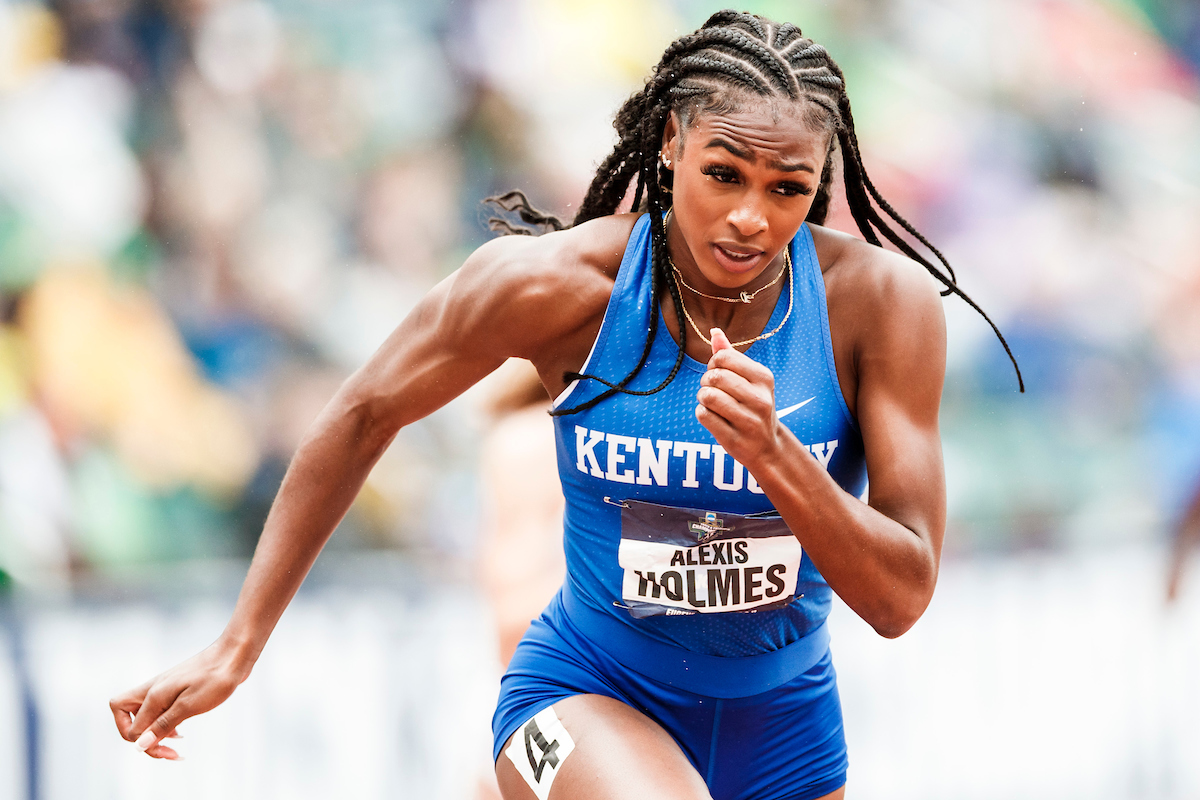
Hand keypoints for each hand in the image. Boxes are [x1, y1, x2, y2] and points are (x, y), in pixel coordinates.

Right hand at [110, 641, 245, 758]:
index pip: (133, 731)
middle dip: (142, 739)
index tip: (170, 751)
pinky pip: (158, 710)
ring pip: (142, 715)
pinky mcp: (175, 689)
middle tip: (167, 750)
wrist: (234, 654)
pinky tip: (179, 730)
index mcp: (153, 695)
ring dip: (153, 733)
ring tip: (176, 743)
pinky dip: (164, 723)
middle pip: (126, 718)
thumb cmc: (215, 677)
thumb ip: (163, 724)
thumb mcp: (190, 705)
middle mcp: (153, 691)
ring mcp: (163, 689)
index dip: (146, 746)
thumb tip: (139, 745)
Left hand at [695, 327, 779, 469]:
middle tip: (712, 390)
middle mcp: (760, 398)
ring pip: (707, 396)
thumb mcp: (750, 380)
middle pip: (714, 377)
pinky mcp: (734, 438)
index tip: (718, 373)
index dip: (713, 363)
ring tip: (710, 403)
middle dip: (706, 381)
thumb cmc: (753, 406)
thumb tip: (714, 331)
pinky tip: (713, 417)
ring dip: (702, 398)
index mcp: (764, 378)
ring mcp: (749, 421)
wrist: (767, 447)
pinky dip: (702, 414)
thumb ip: (730, 356)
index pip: (724, 357)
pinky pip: (703, 415)